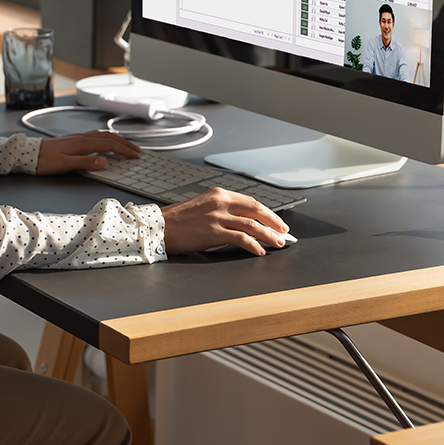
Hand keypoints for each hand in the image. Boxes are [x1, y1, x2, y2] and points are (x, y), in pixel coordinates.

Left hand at [35, 130, 139, 174]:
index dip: (124, 150)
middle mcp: (82, 138)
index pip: (109, 145)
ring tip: (126, 145)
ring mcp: (77, 137)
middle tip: (137, 151)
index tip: (135, 156)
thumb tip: (104, 162)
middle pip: (109, 138)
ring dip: (117, 140)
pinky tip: (105, 142)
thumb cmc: (43, 161)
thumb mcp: (65, 165)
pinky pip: (95, 136)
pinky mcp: (72, 139)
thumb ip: (85, 163)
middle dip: (125, 143)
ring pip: (103, 135)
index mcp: (82, 143)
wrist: (27, 153)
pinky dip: (106, 138)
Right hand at [161, 189, 290, 255]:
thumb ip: (222, 210)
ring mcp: (218, 217)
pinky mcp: (214, 232)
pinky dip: (253, 245)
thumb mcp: (203, 206)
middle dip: (273, 222)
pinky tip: (259, 251)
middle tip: (283, 231)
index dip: (266, 212)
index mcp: (219, 194)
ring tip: (277, 243)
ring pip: (252, 225)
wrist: (160, 227)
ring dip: (268, 235)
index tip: (275, 220)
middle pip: (256, 210)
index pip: (250, 201)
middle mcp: (220, 202)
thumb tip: (243, 222)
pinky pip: (241, 239)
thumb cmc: (179, 220)